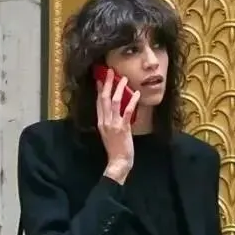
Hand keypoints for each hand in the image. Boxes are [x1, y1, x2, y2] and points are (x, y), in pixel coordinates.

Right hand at [96, 69, 139, 183]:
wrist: (118, 162)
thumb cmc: (115, 150)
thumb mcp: (108, 134)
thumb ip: (108, 122)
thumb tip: (112, 112)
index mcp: (100, 122)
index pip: (98, 102)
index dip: (99, 89)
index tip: (100, 79)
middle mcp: (105, 121)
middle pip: (104, 98)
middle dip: (107, 83)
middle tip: (110, 71)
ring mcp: (113, 124)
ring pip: (114, 102)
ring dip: (119, 88)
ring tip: (124, 78)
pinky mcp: (123, 128)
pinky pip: (127, 111)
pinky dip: (132, 101)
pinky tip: (136, 93)